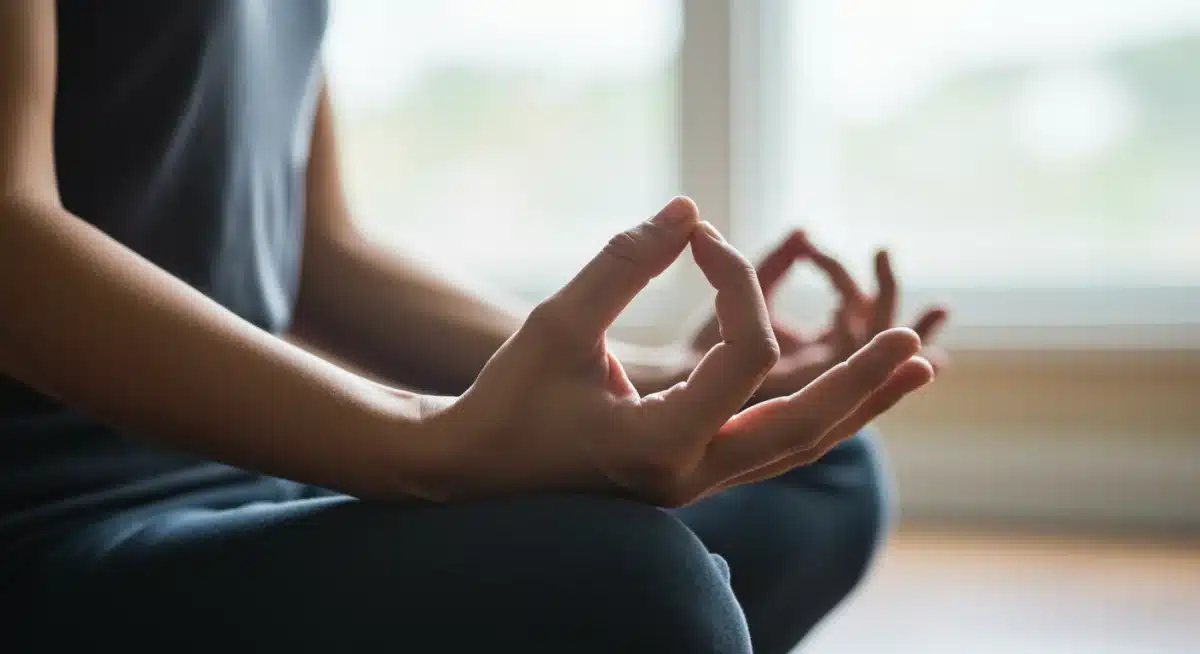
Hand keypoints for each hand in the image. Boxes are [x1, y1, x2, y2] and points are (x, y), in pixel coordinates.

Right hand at [420, 198, 933, 505]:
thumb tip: (688, 209)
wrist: (473, 469)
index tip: (700, 237)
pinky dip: (815, 415)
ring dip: (856, 405)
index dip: (736, 282)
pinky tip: (847, 388)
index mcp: (656, 443)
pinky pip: (773, 447)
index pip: (739, 357)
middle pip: (803, 430)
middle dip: (861, 383)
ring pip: (798, 447)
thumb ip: (624, 263)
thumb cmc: (506, 398)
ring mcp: (694, 485)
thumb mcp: (557, 324)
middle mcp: (688, 475)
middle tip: (916, 343)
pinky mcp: (691, 475)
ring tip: (912, 368)